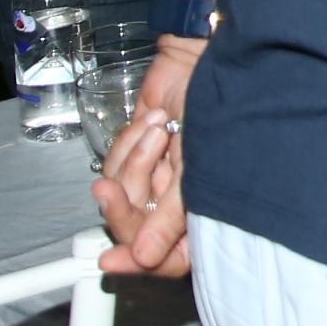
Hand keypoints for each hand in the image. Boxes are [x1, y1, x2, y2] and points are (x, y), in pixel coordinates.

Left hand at [92, 33, 208, 277]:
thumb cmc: (218, 111)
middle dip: (124, 205)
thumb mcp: (198, 170)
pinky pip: (113, 164)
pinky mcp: (136, 155)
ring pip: (121, 194)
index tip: (111, 261)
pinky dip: (128, 141)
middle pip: (136, 230)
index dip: (142, 264)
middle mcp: (178, 204)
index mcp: (204, 215)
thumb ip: (171, 218)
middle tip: (109, 191)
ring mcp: (156, 179)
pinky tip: (152, 122)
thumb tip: (144, 258)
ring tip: (160, 131)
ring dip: (136, 159)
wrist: (203, 61)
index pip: (169, 258)